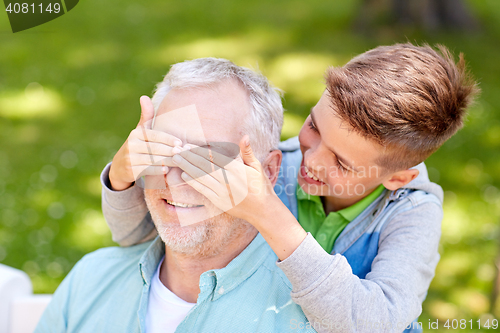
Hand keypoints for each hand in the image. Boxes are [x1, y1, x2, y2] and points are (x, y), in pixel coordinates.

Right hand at [109, 96, 182, 190]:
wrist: (120, 166)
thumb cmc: (137, 145)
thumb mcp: (140, 130)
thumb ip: (146, 116)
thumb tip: (144, 96)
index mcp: (136, 134)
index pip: (155, 135)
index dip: (168, 139)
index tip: (180, 142)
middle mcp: (131, 145)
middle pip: (155, 148)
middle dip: (170, 150)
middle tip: (183, 153)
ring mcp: (130, 158)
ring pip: (152, 159)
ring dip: (167, 161)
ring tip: (179, 161)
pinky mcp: (131, 170)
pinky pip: (147, 170)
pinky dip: (157, 170)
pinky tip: (167, 170)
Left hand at [173, 136, 306, 259]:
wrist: (263, 210)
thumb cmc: (260, 186)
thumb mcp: (257, 167)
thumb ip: (247, 152)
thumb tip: (245, 136)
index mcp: (237, 169)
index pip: (214, 156)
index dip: (199, 150)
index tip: (188, 145)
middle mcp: (228, 180)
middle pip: (204, 165)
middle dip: (189, 156)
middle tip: (176, 150)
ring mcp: (223, 192)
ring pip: (201, 176)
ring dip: (187, 167)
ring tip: (177, 160)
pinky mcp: (219, 202)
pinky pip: (203, 190)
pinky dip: (192, 182)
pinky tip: (184, 175)